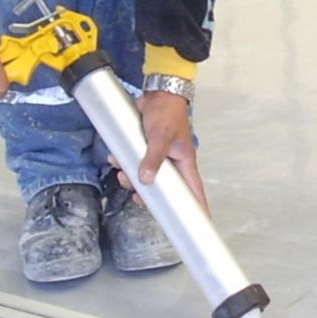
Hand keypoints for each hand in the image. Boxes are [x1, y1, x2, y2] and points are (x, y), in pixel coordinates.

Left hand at [123, 91, 208, 213]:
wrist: (156, 92)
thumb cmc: (166, 114)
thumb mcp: (160, 136)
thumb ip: (153, 158)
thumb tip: (145, 180)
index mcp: (184, 163)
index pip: (194, 190)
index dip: (197, 208)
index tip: (201, 225)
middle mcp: (172, 163)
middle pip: (162, 189)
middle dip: (147, 193)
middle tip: (136, 197)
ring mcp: (158, 157)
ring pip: (145, 177)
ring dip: (130, 177)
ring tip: (120, 173)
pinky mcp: (144, 149)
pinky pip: (134, 163)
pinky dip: (124, 163)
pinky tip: (115, 159)